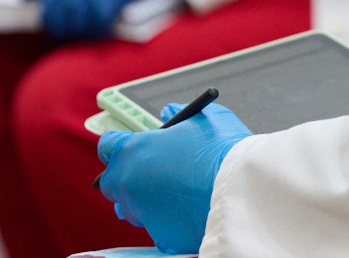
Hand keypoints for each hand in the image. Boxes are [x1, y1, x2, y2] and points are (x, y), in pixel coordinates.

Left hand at [96, 103, 251, 253]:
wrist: (241, 191)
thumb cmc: (221, 149)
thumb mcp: (201, 117)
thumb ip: (178, 112)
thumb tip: (168, 113)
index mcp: (133, 150)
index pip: (107, 146)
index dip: (120, 144)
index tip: (132, 146)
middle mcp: (129, 184)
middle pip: (110, 182)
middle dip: (126, 176)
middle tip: (149, 171)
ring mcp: (142, 213)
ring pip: (130, 208)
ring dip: (142, 199)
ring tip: (171, 191)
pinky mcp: (160, 236)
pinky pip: (156, 226)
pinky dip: (167, 218)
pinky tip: (187, 208)